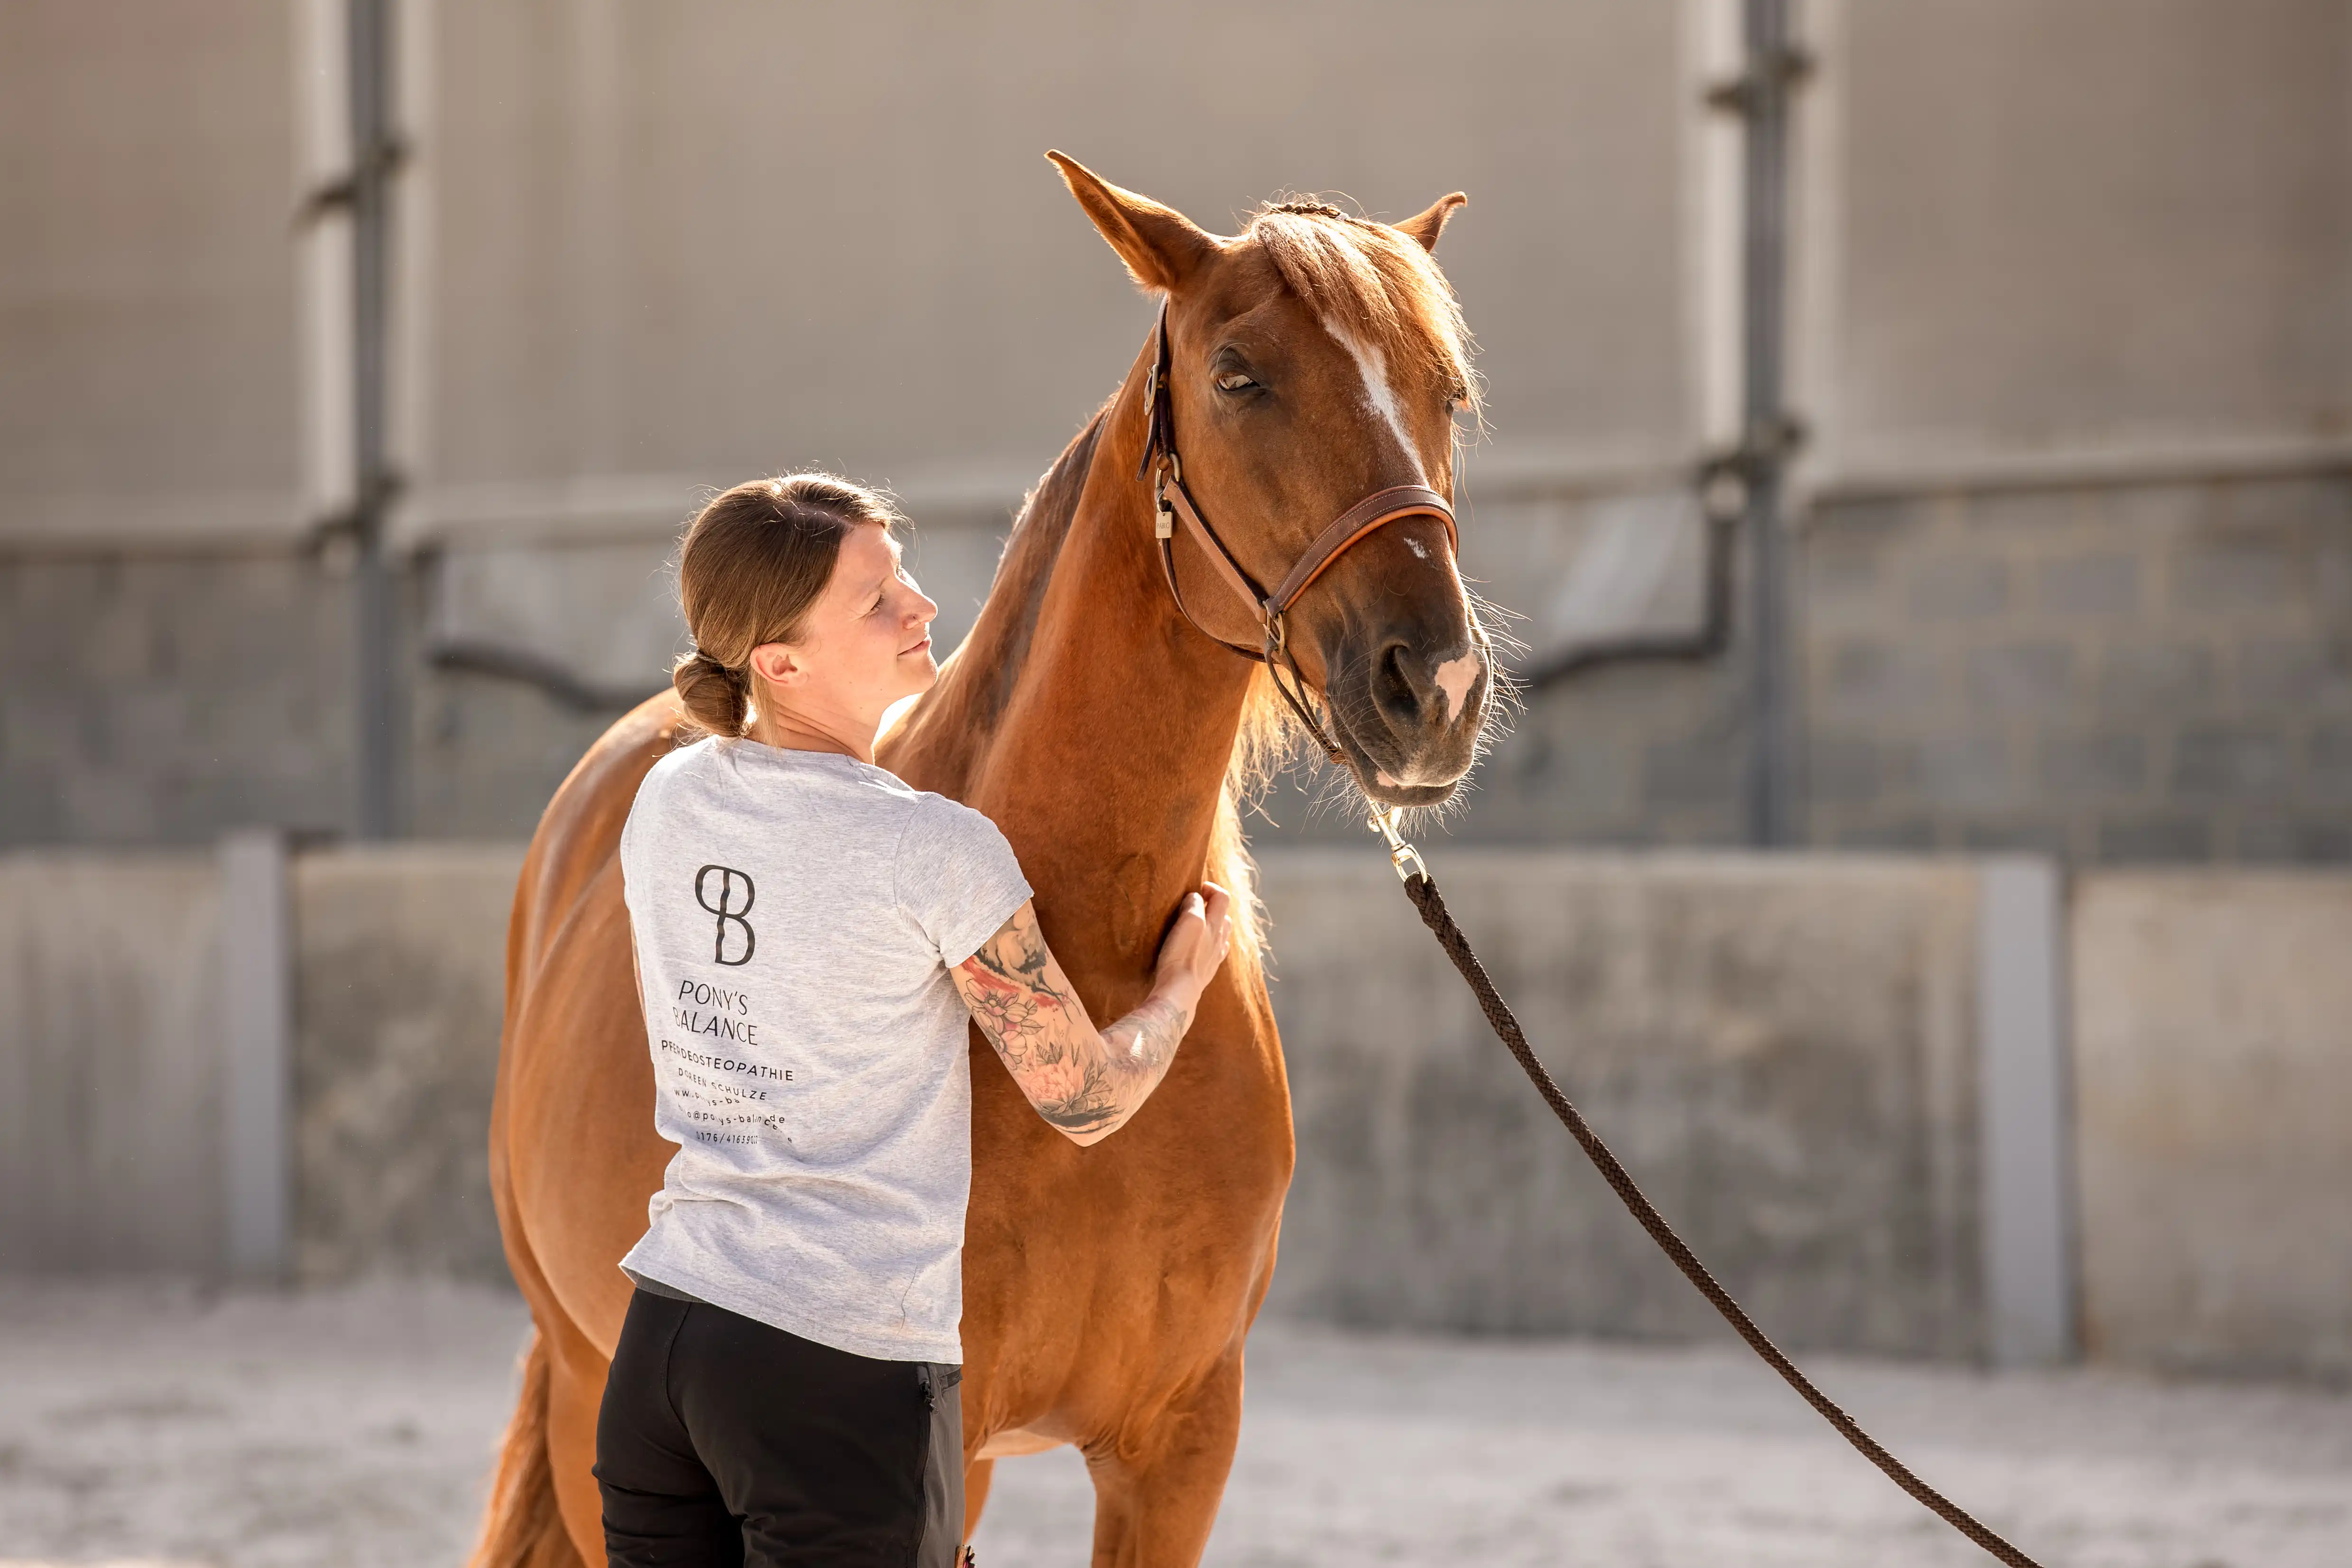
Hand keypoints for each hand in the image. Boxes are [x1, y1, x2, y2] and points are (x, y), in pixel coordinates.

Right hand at [1151, 881, 1232, 1001]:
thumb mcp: (1188, 922)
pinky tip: (1201, 947)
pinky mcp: (1207, 969)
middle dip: (1213, 906)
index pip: (1222, 897)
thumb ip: (1194, 906)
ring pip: (1221, 934)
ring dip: (1213, 925)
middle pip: (1224, 915)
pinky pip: (1215, 952)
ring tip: (1197, 924)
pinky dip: (1210, 943)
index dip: (1211, 888)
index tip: (1197, 889)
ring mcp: (1215, 955)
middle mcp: (1219, 939)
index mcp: (1215, 925)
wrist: (1179, 991)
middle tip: (1195, 904)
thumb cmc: (1181, 956)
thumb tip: (1195, 897)